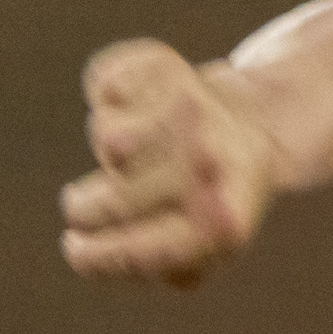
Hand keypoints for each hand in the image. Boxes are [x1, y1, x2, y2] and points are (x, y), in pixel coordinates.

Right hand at [58, 39, 282, 286]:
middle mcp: (208, 165)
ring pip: (107, 139)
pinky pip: (104, 85)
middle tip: (84, 206)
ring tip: (142, 149)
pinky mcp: (165, 67)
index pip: (140, 250)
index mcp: (220, 222)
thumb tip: (92, 252)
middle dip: (84, 208)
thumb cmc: (213, 199)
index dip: (94, 255)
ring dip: (110, 148)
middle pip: (112, 199)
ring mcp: (190, 110)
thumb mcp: (201, 253)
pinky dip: (110, 95)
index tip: (74, 248)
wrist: (257, 127)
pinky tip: (140, 106)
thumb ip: (149, 266)